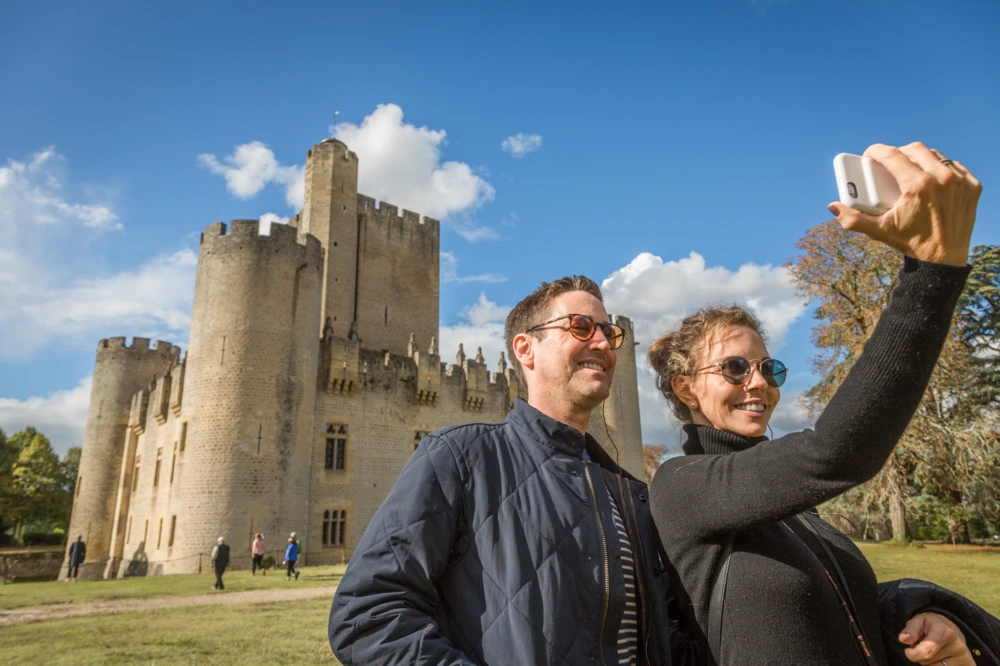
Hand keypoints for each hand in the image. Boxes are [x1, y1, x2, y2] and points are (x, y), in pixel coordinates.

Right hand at [828, 142, 981, 266]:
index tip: (870, 155)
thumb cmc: (911, 243)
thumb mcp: (879, 231)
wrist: (944, 259)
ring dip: (920, 158)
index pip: (893, 155)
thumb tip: (833, 207)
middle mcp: (941, 178)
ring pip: (936, 155)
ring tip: (909, 168)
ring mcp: (960, 181)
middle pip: (915, 149)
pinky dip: (941, 168)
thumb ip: (853, 219)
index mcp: (917, 186)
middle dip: (898, 152)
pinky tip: (932, 176)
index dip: (877, 151)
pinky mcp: (972, 186)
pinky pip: (954, 166)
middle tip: (889, 163)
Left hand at [898, 612, 973, 665]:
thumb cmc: (931, 624)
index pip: (925, 652)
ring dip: (929, 663)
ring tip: (932, 651)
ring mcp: (965, 658)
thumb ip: (910, 630)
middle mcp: (958, 646)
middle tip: (924, 646)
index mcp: (945, 632)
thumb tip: (903, 639)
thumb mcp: (918, 621)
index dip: (912, 654)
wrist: (951, 628)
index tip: (908, 650)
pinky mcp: (968, 665)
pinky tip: (941, 658)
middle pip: (927, 663)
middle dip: (920, 656)